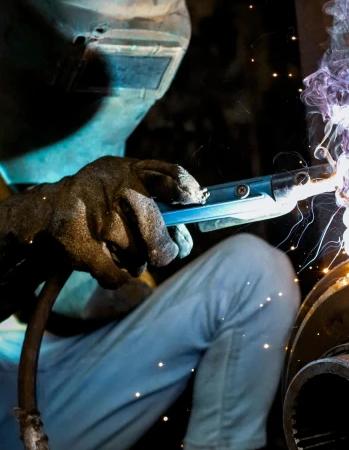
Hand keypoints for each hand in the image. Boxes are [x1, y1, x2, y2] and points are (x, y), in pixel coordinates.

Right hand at [25, 156, 205, 287]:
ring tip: (122, 249)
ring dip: (136, 261)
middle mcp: (118, 193)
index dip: (185, 191)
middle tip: (164, 254)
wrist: (51, 206)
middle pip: (157, 236)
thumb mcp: (124, 172)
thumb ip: (157, 181)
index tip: (194, 202)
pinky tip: (110, 263)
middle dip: (165, 251)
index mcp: (131, 172)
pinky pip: (118, 277)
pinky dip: (118, 276)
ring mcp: (102, 221)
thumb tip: (196, 205)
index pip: (168, 177)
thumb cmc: (101, 193)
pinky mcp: (85, 247)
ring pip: (139, 258)